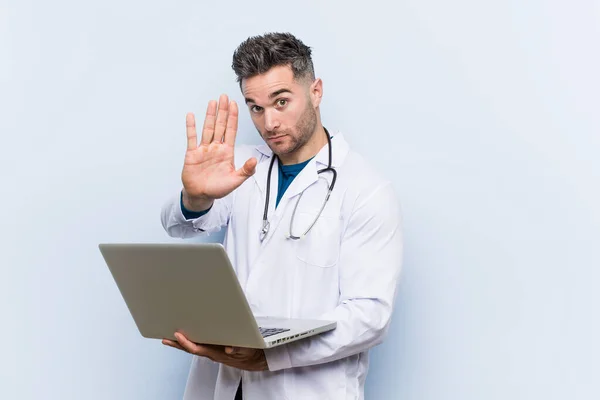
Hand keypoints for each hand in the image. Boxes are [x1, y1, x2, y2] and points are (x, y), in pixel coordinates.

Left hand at [162, 332, 267, 371]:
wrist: (252, 359)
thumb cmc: (247, 352)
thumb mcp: (245, 349)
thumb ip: (237, 348)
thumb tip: (229, 348)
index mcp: (216, 352)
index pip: (197, 348)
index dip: (186, 343)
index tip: (178, 335)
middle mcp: (211, 352)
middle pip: (191, 348)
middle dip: (177, 344)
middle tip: (165, 338)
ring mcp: (211, 351)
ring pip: (193, 347)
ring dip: (181, 343)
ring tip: (170, 337)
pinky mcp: (214, 348)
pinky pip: (199, 345)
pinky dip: (190, 341)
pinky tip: (185, 337)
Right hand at [181, 94, 257, 210]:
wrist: (201, 195)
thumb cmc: (218, 189)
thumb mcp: (235, 181)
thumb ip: (246, 171)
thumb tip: (255, 160)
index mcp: (227, 152)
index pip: (231, 131)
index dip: (233, 117)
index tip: (235, 104)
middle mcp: (216, 147)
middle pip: (220, 125)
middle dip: (223, 111)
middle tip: (225, 96)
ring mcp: (204, 149)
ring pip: (208, 128)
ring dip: (210, 115)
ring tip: (213, 102)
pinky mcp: (192, 153)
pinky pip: (192, 138)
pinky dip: (191, 127)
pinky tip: (191, 115)